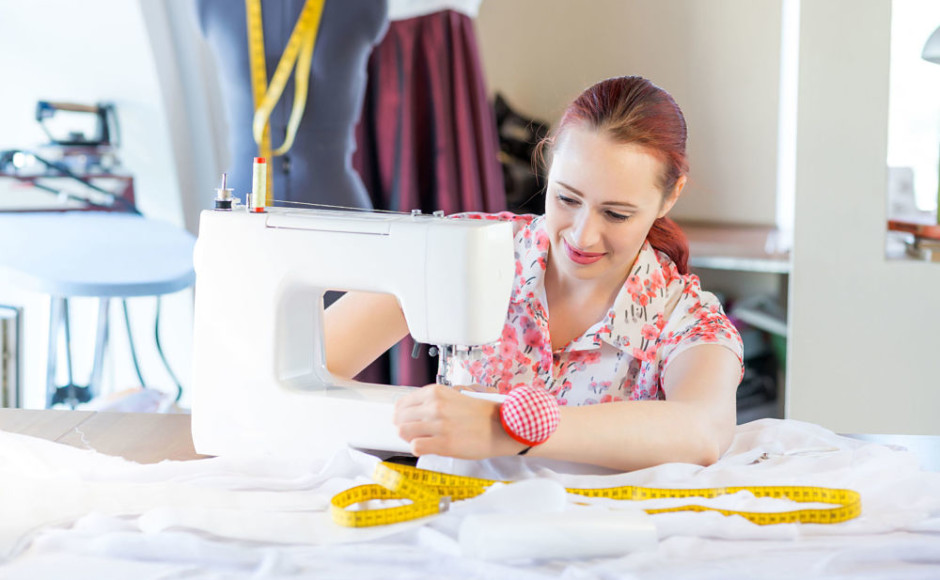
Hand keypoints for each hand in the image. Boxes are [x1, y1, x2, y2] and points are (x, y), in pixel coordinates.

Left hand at [393, 384, 521, 458]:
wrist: (501, 426)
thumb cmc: (480, 414)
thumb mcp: (454, 396)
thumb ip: (433, 402)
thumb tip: (410, 413)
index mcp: (435, 392)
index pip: (401, 404)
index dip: (401, 415)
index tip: (406, 421)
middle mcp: (434, 406)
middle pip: (399, 419)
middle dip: (403, 427)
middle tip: (415, 433)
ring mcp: (438, 425)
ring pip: (404, 432)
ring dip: (410, 438)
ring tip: (423, 440)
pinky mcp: (444, 443)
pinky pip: (415, 447)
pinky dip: (418, 449)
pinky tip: (428, 448)